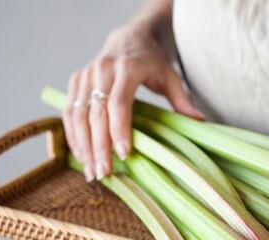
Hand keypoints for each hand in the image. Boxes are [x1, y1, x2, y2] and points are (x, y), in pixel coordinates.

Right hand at [63, 22, 203, 181]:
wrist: (129, 38)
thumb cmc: (152, 61)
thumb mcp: (171, 76)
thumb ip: (182, 99)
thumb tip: (200, 122)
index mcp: (127, 68)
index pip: (118, 102)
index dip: (119, 129)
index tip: (124, 154)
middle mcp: (102, 69)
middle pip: (95, 112)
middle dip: (98, 145)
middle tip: (104, 172)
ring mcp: (85, 75)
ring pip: (77, 114)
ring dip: (82, 145)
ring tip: (91, 171)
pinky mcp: (75, 81)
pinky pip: (69, 111)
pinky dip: (73, 135)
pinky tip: (81, 156)